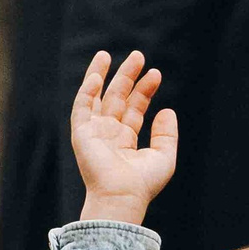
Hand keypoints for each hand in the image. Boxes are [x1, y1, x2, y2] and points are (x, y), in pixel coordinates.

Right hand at [72, 50, 175, 222]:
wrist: (122, 195)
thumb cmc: (143, 183)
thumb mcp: (164, 156)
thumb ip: (166, 134)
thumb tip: (167, 110)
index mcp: (125, 141)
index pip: (135, 108)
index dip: (144, 90)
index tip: (156, 74)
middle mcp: (108, 135)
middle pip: (117, 98)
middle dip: (126, 76)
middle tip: (138, 55)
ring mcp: (94, 133)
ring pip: (96, 98)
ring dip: (100, 76)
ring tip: (107, 54)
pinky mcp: (81, 134)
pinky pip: (81, 107)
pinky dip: (86, 91)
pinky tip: (96, 75)